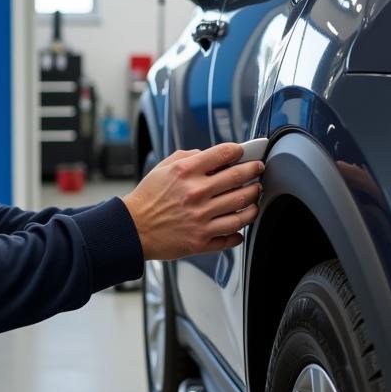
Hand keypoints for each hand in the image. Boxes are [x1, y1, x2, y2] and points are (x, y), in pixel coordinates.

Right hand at [122, 143, 263, 260]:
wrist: (132, 229)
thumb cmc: (147, 199)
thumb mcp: (163, 168)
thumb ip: (188, 158)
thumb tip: (211, 156)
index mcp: (185, 172)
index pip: (223, 154)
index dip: (239, 151)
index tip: (244, 153)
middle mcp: (196, 194)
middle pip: (239, 179)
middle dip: (254, 171)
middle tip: (257, 170)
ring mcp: (201, 219)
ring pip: (242, 209)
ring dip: (253, 201)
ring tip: (254, 197)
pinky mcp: (201, 240)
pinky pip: (231, 236)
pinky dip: (240, 231)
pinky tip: (240, 225)